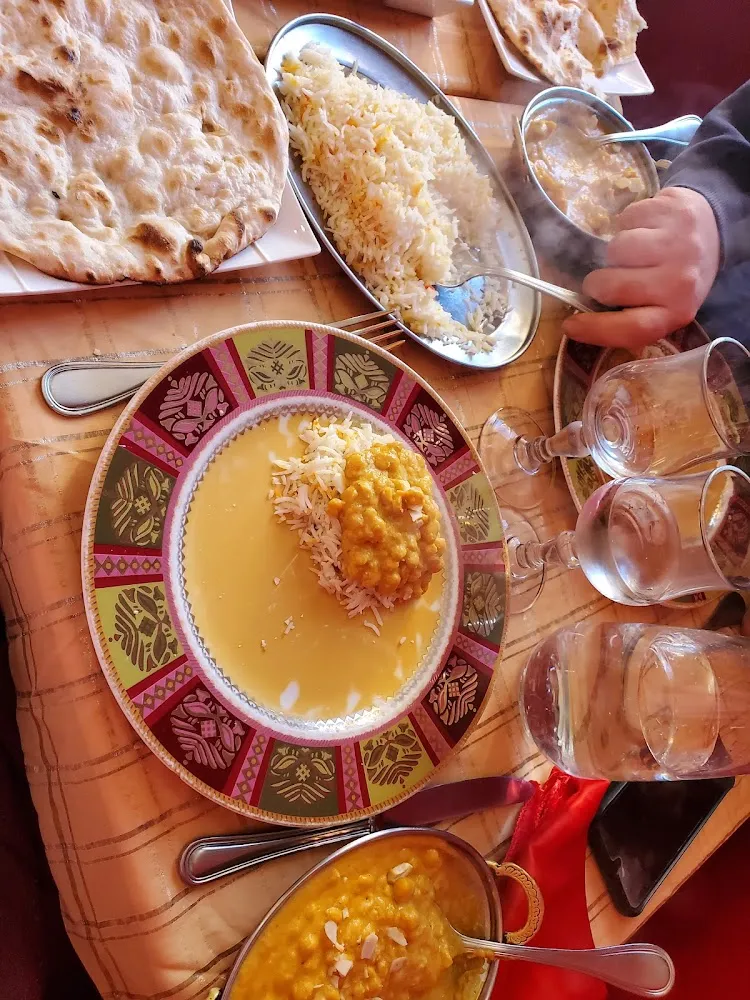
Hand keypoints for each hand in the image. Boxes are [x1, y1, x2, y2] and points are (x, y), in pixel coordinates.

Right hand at [562, 187, 719, 347]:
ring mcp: (677, 244)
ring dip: (614, 252)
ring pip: (613, 250)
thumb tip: (581, 316)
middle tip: (606, 280)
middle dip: (598, 283)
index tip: (570, 325)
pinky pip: (623, 220)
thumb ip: (630, 315)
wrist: (714, 228)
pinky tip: (643, 229)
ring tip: (631, 253)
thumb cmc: (679, 275)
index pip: (630, 329)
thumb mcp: (664, 305)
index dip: (595, 330)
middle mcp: (679, 282)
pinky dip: (625, 224)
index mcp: (676, 312)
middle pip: (610, 286)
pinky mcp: (670, 211)